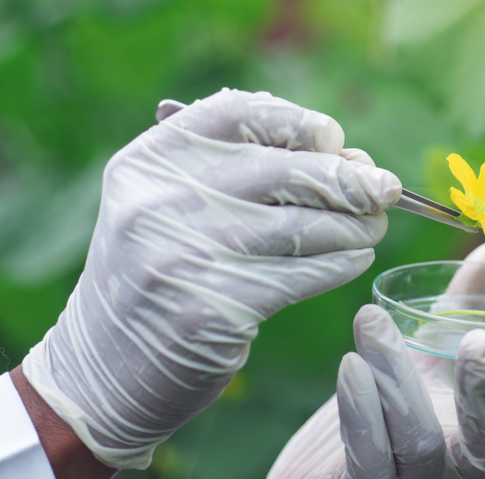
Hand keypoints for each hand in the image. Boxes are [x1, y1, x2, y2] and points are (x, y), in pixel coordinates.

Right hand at [21, 88, 401, 468]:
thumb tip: (346, 155)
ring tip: (373, 226)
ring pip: (305, 225)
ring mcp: (184, 256)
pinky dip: (342, 263)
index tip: (334, 140)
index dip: (299, 121)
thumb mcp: (167, 206)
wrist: (100, 372)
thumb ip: (237, 171)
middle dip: (349, 178)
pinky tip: (355, 258)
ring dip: (355, 225)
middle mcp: (161, 200)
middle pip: (286, 170)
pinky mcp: (214, 309)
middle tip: (384, 188)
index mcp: (149, 160)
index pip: (239, 111)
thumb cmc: (157, 276)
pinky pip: (304, 274)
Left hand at [269, 243, 484, 478]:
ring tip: (372, 320)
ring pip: (420, 440)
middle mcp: (458, 459)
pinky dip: (361, 409)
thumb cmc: (389, 397)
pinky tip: (351, 365)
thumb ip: (469, 301)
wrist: (322, 459)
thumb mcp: (429, 346)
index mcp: (481, 426)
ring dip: (398, 376)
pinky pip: (369, 456)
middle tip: (483, 341)